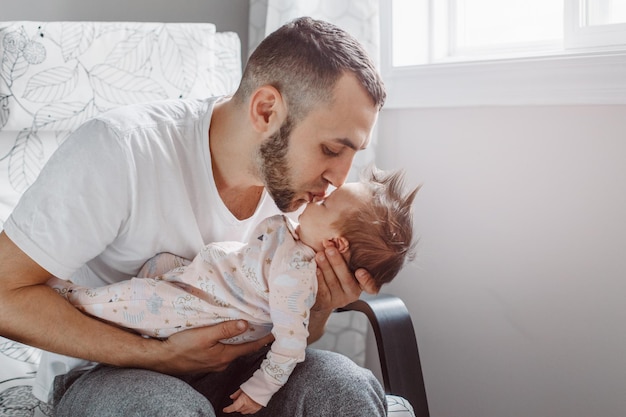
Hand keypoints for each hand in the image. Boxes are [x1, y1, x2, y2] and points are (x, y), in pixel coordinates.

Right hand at [153, 320, 273, 373]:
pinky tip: (225, 337)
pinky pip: (222, 352)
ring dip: (239, 341)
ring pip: (232, 350)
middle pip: (243, 349)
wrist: (162, 359)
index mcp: (225, 356)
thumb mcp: (204, 335)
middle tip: (264, 328)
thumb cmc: (182, 346)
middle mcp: (222, 362)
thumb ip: (224, 330)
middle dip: (254, 339)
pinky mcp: (205, 362)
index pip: (250, 347)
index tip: (277, 333)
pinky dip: (228, 344)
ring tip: (247, 329)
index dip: (264, 340)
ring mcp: (214, 364)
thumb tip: (245, 324)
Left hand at [223, 389, 262, 413]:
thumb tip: (232, 397)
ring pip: (243, 412)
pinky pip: (250, 412)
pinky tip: (249, 403)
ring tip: (244, 401)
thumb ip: (236, 393)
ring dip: (242, 408)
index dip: (228, 409)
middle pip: (238, 409)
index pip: (233, 407)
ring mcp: (253, 407)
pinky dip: (248, 409)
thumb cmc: (255, 385)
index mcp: (243, 399)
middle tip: (238, 400)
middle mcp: (248, 405)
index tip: (225, 409)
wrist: (265, 386)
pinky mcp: (257, 408)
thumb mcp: (243, 387)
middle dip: (236, 406)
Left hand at [313, 244, 377, 312]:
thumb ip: (345, 254)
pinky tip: (314, 269)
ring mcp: (338, 299)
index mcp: (360, 283)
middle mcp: (351, 293)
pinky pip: (321, 290)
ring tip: (319, 255)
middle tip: (330, 249)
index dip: (366, 280)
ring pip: (332, 283)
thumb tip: (340, 239)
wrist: (320, 292)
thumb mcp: (344, 263)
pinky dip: (318, 278)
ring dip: (326, 267)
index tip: (360, 271)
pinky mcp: (325, 302)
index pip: (370, 287)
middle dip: (337, 263)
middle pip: (346, 279)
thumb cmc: (335, 271)